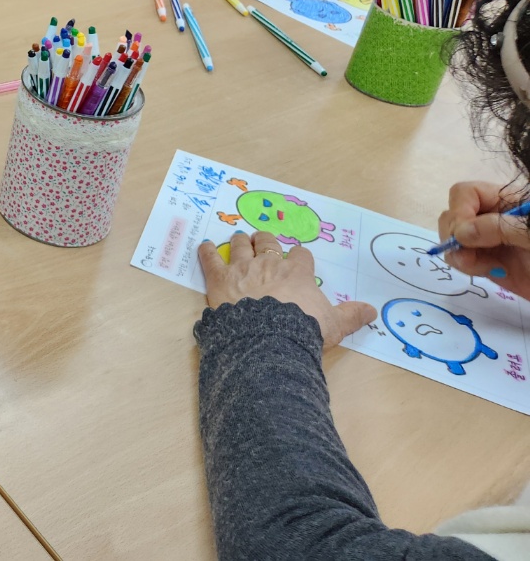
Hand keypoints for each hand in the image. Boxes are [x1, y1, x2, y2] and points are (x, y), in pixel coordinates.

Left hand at [199, 230, 375, 347]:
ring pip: (241, 246)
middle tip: (263, 240)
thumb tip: (372, 311)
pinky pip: (210, 259)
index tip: (297, 261)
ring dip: (240, 241)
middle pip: (268, 243)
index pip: (300, 256)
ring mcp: (243, 268)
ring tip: (238, 238)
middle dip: (266, 240)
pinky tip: (204, 246)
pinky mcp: (220, 278)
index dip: (298, 258)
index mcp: (297, 273)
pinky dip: (206, 252)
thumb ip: (351, 315)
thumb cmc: (303, 330)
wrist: (269, 338)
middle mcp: (270, 264)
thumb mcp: (334, 324)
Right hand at [439, 180, 529, 298]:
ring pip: (453, 238)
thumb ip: (501, 228)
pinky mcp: (491, 264)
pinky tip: (489, 272)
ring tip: (483, 267)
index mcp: (509, 201)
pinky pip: (462, 259)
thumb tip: (461, 233)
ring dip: (459, 253)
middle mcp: (495, 218)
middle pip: (455, 214)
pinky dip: (466, 266)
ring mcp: (491, 241)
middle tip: (469, 254)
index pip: (466, 193)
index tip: (465, 235)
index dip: (460, 210)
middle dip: (455, 233)